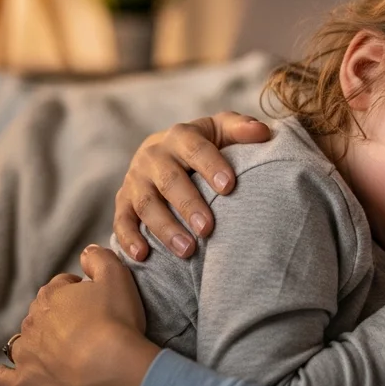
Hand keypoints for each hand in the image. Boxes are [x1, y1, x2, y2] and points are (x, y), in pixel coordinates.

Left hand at [0, 246, 160, 385]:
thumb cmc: (115, 321)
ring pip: (21, 343)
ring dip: (34, 344)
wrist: (110, 368)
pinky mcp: (23, 383)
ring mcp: (25, 353)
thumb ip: (99, 258)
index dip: (78, 292)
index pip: (61, 286)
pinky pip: (3, 378)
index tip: (94, 303)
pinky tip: (10, 374)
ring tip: (58, 354)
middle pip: (41, 314)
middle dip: (58, 319)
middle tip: (84, 330)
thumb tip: (86, 251)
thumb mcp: (117, 276)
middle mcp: (32, 321)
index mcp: (52, 294)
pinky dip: (4, 374)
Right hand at [114, 111, 270, 260]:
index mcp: (180, 136)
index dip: (210, 165)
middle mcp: (153, 156)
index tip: (228, 186)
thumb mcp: (221, 131)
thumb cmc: (204, 145)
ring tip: (187, 251)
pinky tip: (142, 256)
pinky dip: (129, 238)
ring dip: (165, 228)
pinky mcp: (123, 201)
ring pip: (146, 204)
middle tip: (208, 229)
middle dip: (188, 205)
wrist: (165, 153)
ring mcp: (136, 179)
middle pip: (169, 180)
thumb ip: (241, 129)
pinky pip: (121, 221)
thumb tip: (263, 133)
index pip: (195, 148)